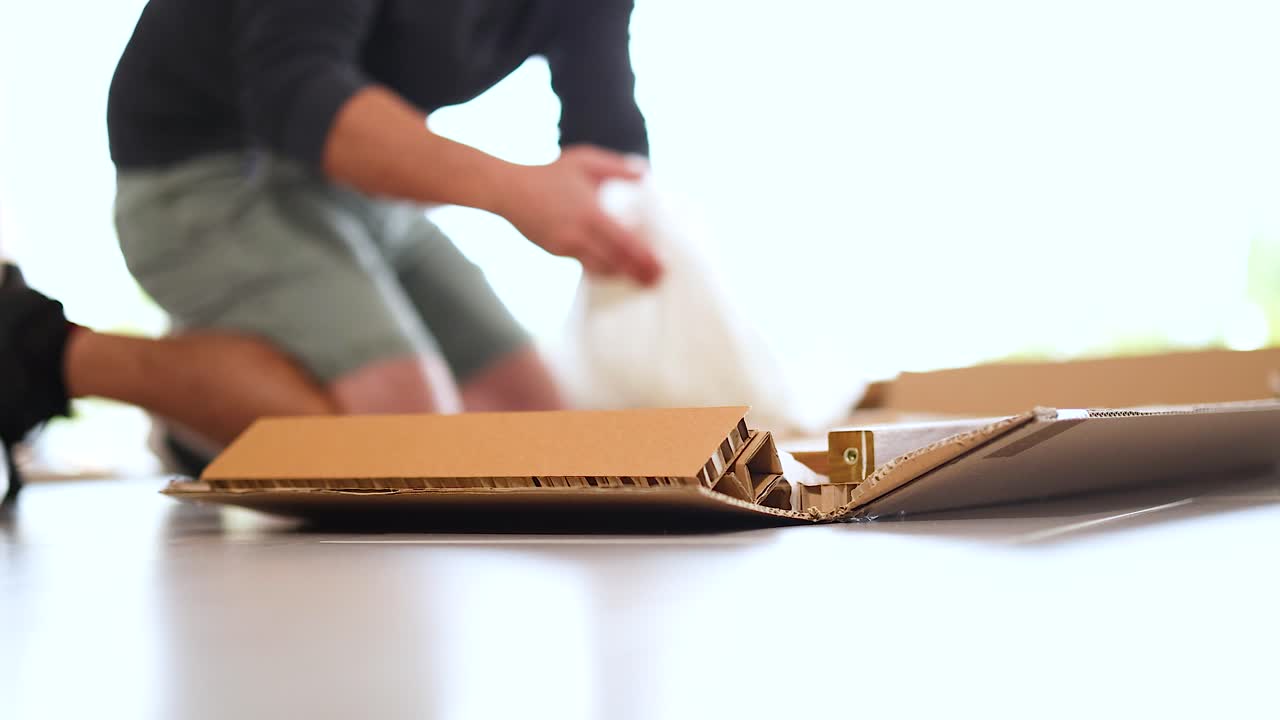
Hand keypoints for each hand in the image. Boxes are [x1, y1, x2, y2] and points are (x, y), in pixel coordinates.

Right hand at [497, 145, 663, 285]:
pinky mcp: (555, 251)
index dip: (644, 258)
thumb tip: (646, 173)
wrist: (509, 190)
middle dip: (637, 274)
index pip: (624, 243)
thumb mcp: (585, 161)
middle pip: (615, 262)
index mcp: (591, 213)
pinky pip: (584, 264)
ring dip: (620, 274)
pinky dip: (601, 269)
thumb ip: (617, 167)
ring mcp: (566, 246)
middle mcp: (579, 235)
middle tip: (656, 282)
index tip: (660, 268)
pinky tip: (612, 270)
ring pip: (599, 268)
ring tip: (638, 279)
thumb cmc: (549, 173)